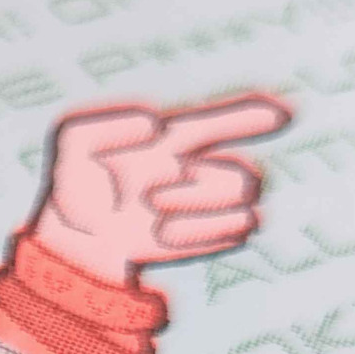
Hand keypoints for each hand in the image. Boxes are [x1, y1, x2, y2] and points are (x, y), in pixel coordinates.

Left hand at [30, 94, 290, 284]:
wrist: (71, 237)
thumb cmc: (75, 181)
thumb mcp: (73, 139)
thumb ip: (107, 121)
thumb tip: (157, 129)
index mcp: (175, 140)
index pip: (225, 123)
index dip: (255, 116)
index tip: (284, 114)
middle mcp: (198, 173)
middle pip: (247, 178)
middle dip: (207, 187)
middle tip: (153, 194)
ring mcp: (204, 210)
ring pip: (249, 207)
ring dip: (201, 210)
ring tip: (155, 217)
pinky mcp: (203, 238)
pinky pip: (240, 229)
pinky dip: (202, 234)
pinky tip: (161, 235)